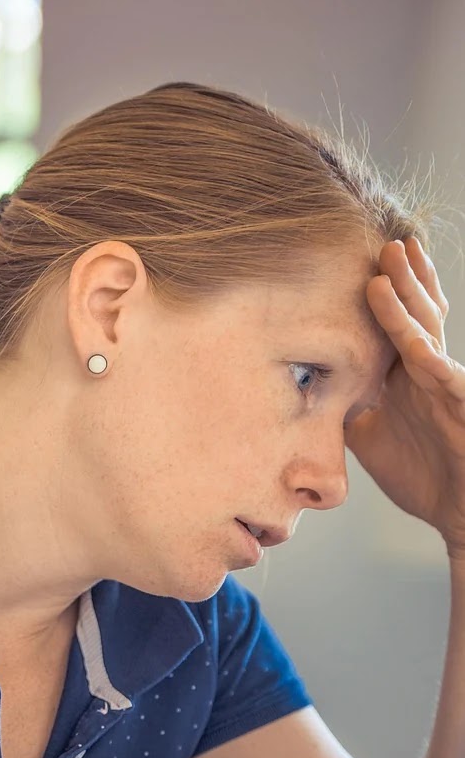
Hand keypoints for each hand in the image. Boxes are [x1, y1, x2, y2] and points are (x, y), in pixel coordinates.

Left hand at [344, 237, 464, 558]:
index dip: (383, 291)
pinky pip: (445, 377)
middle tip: (381, 241)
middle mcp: (428, 372)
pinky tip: (413, 341)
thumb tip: (308, 388)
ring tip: (391, 263)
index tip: (359, 259)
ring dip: (408, 299)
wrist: (461, 516)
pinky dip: (428, 358)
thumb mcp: (368, 436)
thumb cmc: (423, 476)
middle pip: (414, 314)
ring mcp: (447, 386)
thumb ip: (344, 406)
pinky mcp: (462, 407)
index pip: (394, 322)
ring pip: (427, 333)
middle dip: (400, 277)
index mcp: (406, 374)